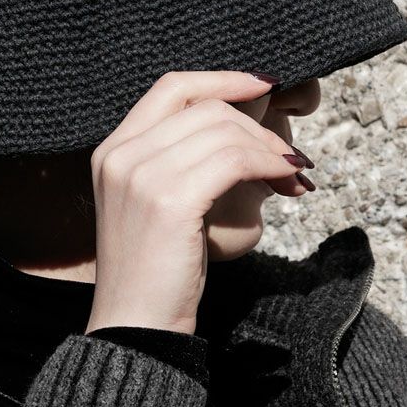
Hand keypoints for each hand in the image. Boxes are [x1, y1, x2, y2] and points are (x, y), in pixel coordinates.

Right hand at [84, 70, 312, 336]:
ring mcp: (140, 175)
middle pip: (205, 107)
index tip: (263, 85)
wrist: (135, 328)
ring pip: (224, 131)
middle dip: (258, 125)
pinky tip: (287, 184)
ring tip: (294, 175)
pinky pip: (234, 160)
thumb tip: (246, 133)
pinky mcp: (168, 199)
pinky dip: (269, 165)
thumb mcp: (157, 205)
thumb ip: (181, 162)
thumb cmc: (155, 273)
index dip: (222, 79)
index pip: (171, 87)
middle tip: (291, 157)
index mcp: (112, 150)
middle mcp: (120, 155)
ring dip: (271, 149)